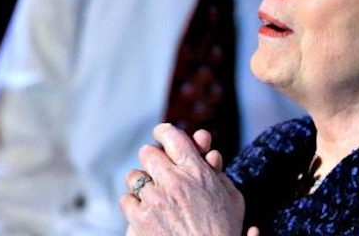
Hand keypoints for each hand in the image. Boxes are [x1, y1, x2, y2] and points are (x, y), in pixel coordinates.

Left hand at [120, 123, 243, 235]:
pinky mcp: (140, 220)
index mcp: (197, 171)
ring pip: (134, 176)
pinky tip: (146, 211)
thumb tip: (209, 155)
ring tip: (152, 194)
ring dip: (142, 183)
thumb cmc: (224, 231)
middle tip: (158, 168)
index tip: (162, 135)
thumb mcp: (232, 197)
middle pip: (148, 153)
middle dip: (153, 159)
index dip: (165, 132)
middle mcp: (173, 181)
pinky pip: (126, 200)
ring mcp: (154, 200)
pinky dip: (134, 204)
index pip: (172, 136)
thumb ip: (218, 173)